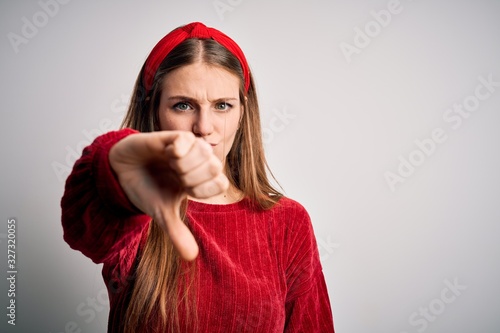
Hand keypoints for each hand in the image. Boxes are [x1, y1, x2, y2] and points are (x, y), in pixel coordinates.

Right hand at [109, 131, 228, 260]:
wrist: (121, 171)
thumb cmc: (145, 189)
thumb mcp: (161, 213)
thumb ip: (177, 233)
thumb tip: (191, 258)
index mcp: (199, 181)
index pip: (221, 183)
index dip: (204, 189)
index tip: (185, 190)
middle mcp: (198, 163)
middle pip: (216, 167)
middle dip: (194, 177)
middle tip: (176, 176)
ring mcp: (187, 148)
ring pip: (205, 152)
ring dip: (186, 164)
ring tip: (170, 164)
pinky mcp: (174, 136)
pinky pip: (188, 139)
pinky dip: (179, 149)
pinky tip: (168, 152)